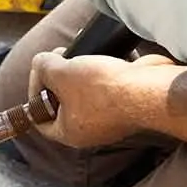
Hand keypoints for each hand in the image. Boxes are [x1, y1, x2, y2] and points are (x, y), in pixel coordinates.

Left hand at [28, 50, 182, 148]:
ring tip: (80, 54)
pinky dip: (105, 69)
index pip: (40, 119)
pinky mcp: (129, 102)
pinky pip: (110, 85)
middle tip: (59, 59)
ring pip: (87, 91)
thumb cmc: (104, 89)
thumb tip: (41, 62)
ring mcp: (112, 116)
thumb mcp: (60, 72)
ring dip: (83, 70)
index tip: (39, 73)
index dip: (34, 94)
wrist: (152, 90)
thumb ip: (43, 67)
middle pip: (64, 102)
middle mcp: (91, 129)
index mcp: (69, 132)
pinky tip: (102, 54)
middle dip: (59, 77)